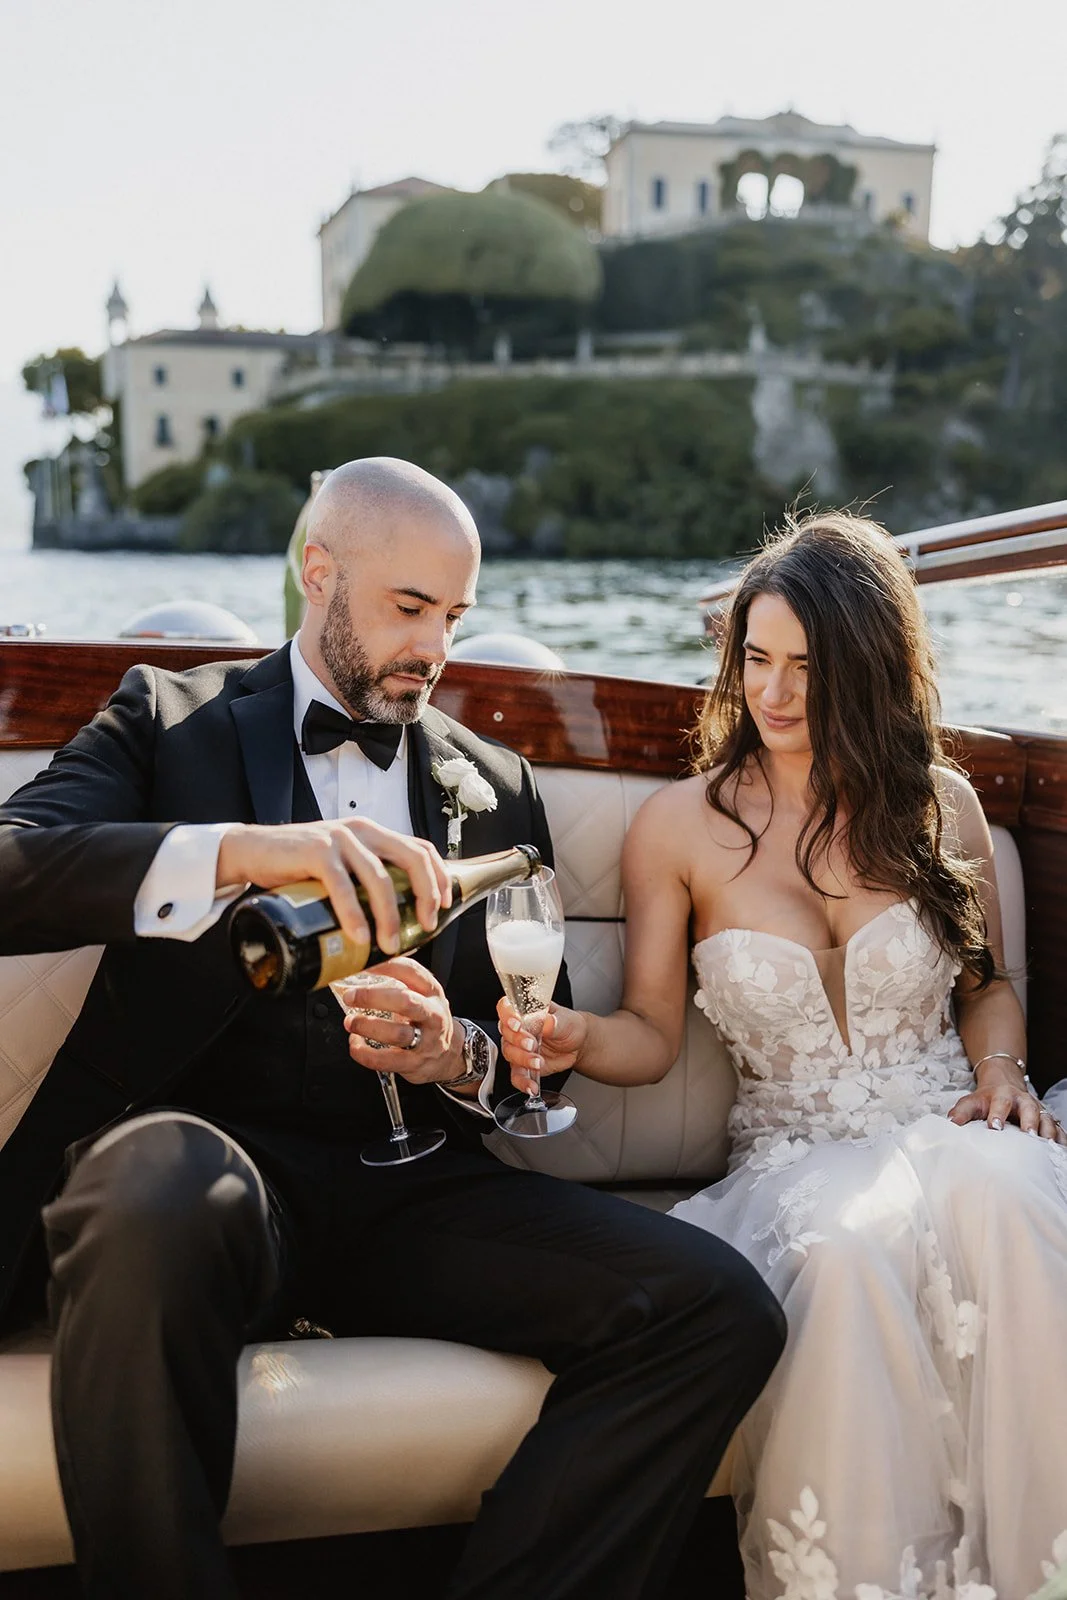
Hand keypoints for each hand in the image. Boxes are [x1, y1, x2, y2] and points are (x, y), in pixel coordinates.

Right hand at [217, 819, 450, 953]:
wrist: (252, 850)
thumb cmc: (298, 865)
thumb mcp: (341, 864)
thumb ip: (362, 877)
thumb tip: (389, 916)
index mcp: (372, 833)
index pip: (420, 849)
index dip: (438, 877)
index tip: (443, 907)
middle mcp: (361, 831)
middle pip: (411, 860)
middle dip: (425, 896)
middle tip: (426, 926)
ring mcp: (340, 840)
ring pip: (379, 878)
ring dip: (390, 915)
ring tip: (390, 943)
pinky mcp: (317, 853)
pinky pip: (343, 886)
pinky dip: (354, 914)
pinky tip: (360, 936)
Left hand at [342, 957, 463, 1085]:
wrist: (448, 1055)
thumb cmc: (426, 1021)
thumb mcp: (422, 996)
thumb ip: (399, 983)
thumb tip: (361, 972)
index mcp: (432, 993)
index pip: (411, 972)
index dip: (386, 966)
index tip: (364, 966)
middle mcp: (432, 1015)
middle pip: (405, 1002)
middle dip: (373, 997)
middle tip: (351, 997)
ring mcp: (426, 1042)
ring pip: (397, 1034)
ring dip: (367, 1026)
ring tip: (350, 1022)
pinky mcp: (414, 1064)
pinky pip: (386, 1060)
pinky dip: (365, 1053)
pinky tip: (355, 1044)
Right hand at [497, 998, 586, 1092]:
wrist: (577, 1044)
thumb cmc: (568, 1025)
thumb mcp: (567, 1020)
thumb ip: (555, 1021)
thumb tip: (548, 1022)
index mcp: (524, 1012)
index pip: (506, 1008)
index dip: (507, 1015)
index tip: (517, 1024)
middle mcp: (517, 1030)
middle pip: (506, 1033)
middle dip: (518, 1041)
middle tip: (532, 1044)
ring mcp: (518, 1048)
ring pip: (510, 1054)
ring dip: (523, 1060)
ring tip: (538, 1062)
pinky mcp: (523, 1066)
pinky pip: (516, 1076)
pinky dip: (523, 1082)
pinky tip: (531, 1086)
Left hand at [948, 1068, 1066, 1143]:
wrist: (1003, 1085)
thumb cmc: (985, 1100)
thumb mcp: (970, 1102)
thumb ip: (960, 1113)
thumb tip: (950, 1124)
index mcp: (1003, 1095)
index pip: (1000, 1103)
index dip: (998, 1114)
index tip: (995, 1127)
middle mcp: (1023, 1101)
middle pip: (1030, 1109)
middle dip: (1030, 1122)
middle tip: (1029, 1136)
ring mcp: (1037, 1110)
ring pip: (1047, 1119)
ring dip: (1049, 1132)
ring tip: (1049, 1147)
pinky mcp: (1046, 1120)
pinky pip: (1057, 1129)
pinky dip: (1061, 1139)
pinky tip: (1060, 1151)